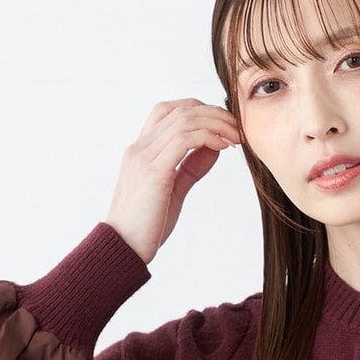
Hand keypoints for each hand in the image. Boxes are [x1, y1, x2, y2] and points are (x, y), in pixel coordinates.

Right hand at [105, 99, 242, 264]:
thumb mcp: (173, 190)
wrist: (122, 248)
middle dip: (214, 113)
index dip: (199, 110)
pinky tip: (223, 147)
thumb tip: (214, 148)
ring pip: (184, 120)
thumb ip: (190, 167)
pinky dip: (207, 137)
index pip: (169, 111)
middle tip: (237, 128)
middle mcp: (140, 147)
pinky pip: (184, 140)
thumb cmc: (145, 225)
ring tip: (235, 136)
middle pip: (180, 110)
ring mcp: (144, 157)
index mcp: (141, 150)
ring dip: (216, 124)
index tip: (223, 125)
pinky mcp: (153, 172)